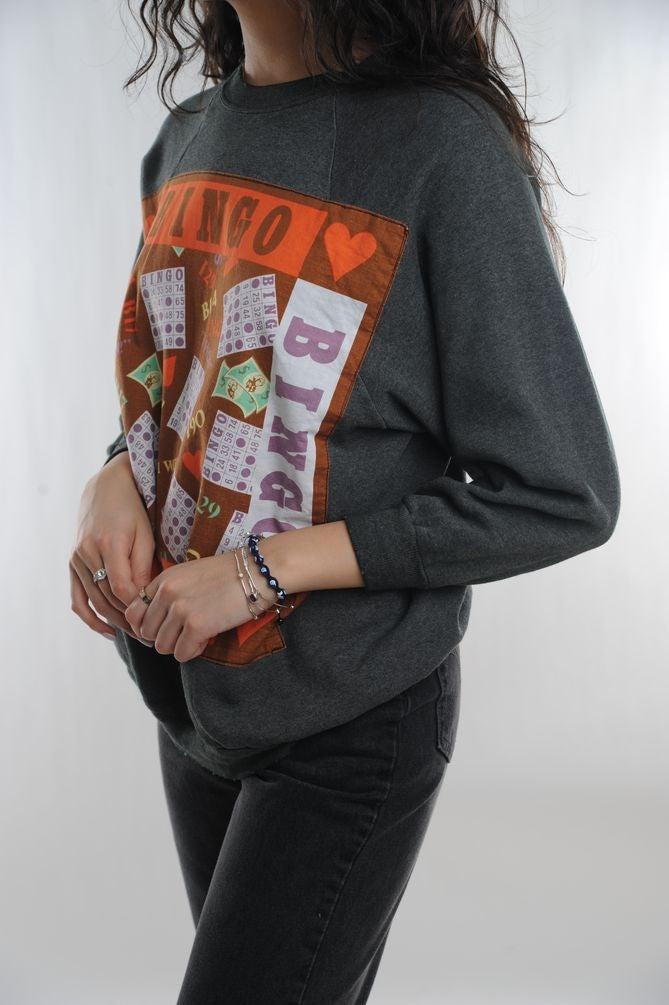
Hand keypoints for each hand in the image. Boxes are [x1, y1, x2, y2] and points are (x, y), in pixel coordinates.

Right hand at [69, 452, 156, 644]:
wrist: (107, 488)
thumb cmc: (134, 510)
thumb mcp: (146, 534)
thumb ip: (143, 566)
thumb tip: (144, 600)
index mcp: (109, 543)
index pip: (122, 588)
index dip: (138, 607)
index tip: (158, 619)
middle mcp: (87, 553)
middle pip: (107, 599)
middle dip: (130, 621)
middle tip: (153, 636)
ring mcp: (77, 559)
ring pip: (95, 601)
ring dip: (115, 622)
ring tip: (138, 636)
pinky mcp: (73, 564)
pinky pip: (78, 598)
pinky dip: (90, 618)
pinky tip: (109, 632)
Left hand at [123, 552, 273, 662]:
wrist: (258, 572)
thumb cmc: (227, 575)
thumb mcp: (189, 574)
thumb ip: (168, 593)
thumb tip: (154, 624)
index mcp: (163, 580)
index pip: (133, 612)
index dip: (146, 625)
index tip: (163, 628)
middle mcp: (167, 594)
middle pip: (146, 633)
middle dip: (164, 637)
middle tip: (184, 633)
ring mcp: (181, 610)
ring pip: (162, 646)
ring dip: (178, 646)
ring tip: (197, 636)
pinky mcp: (197, 626)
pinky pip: (181, 653)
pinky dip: (192, 652)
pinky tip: (206, 640)